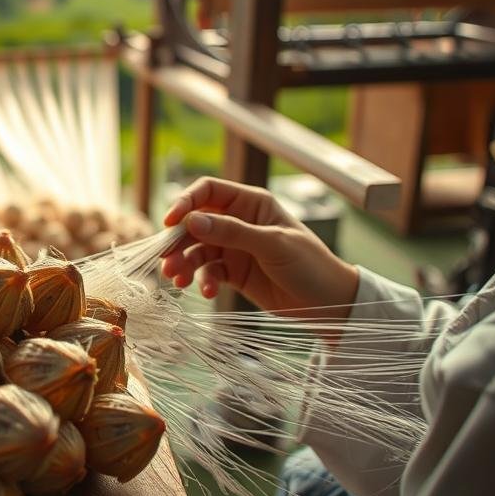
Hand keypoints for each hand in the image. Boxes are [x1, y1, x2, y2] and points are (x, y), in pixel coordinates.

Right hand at [161, 177, 358, 318]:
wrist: (329, 304)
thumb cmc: (310, 265)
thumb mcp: (272, 244)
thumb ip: (232, 232)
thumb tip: (192, 221)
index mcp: (250, 203)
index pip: (208, 191)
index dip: (186, 203)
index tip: (169, 222)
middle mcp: (238, 222)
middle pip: (195, 224)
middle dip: (178, 241)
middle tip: (165, 260)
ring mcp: (234, 248)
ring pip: (196, 250)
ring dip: (184, 264)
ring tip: (177, 281)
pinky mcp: (233, 272)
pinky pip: (207, 272)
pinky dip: (202, 281)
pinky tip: (206, 293)